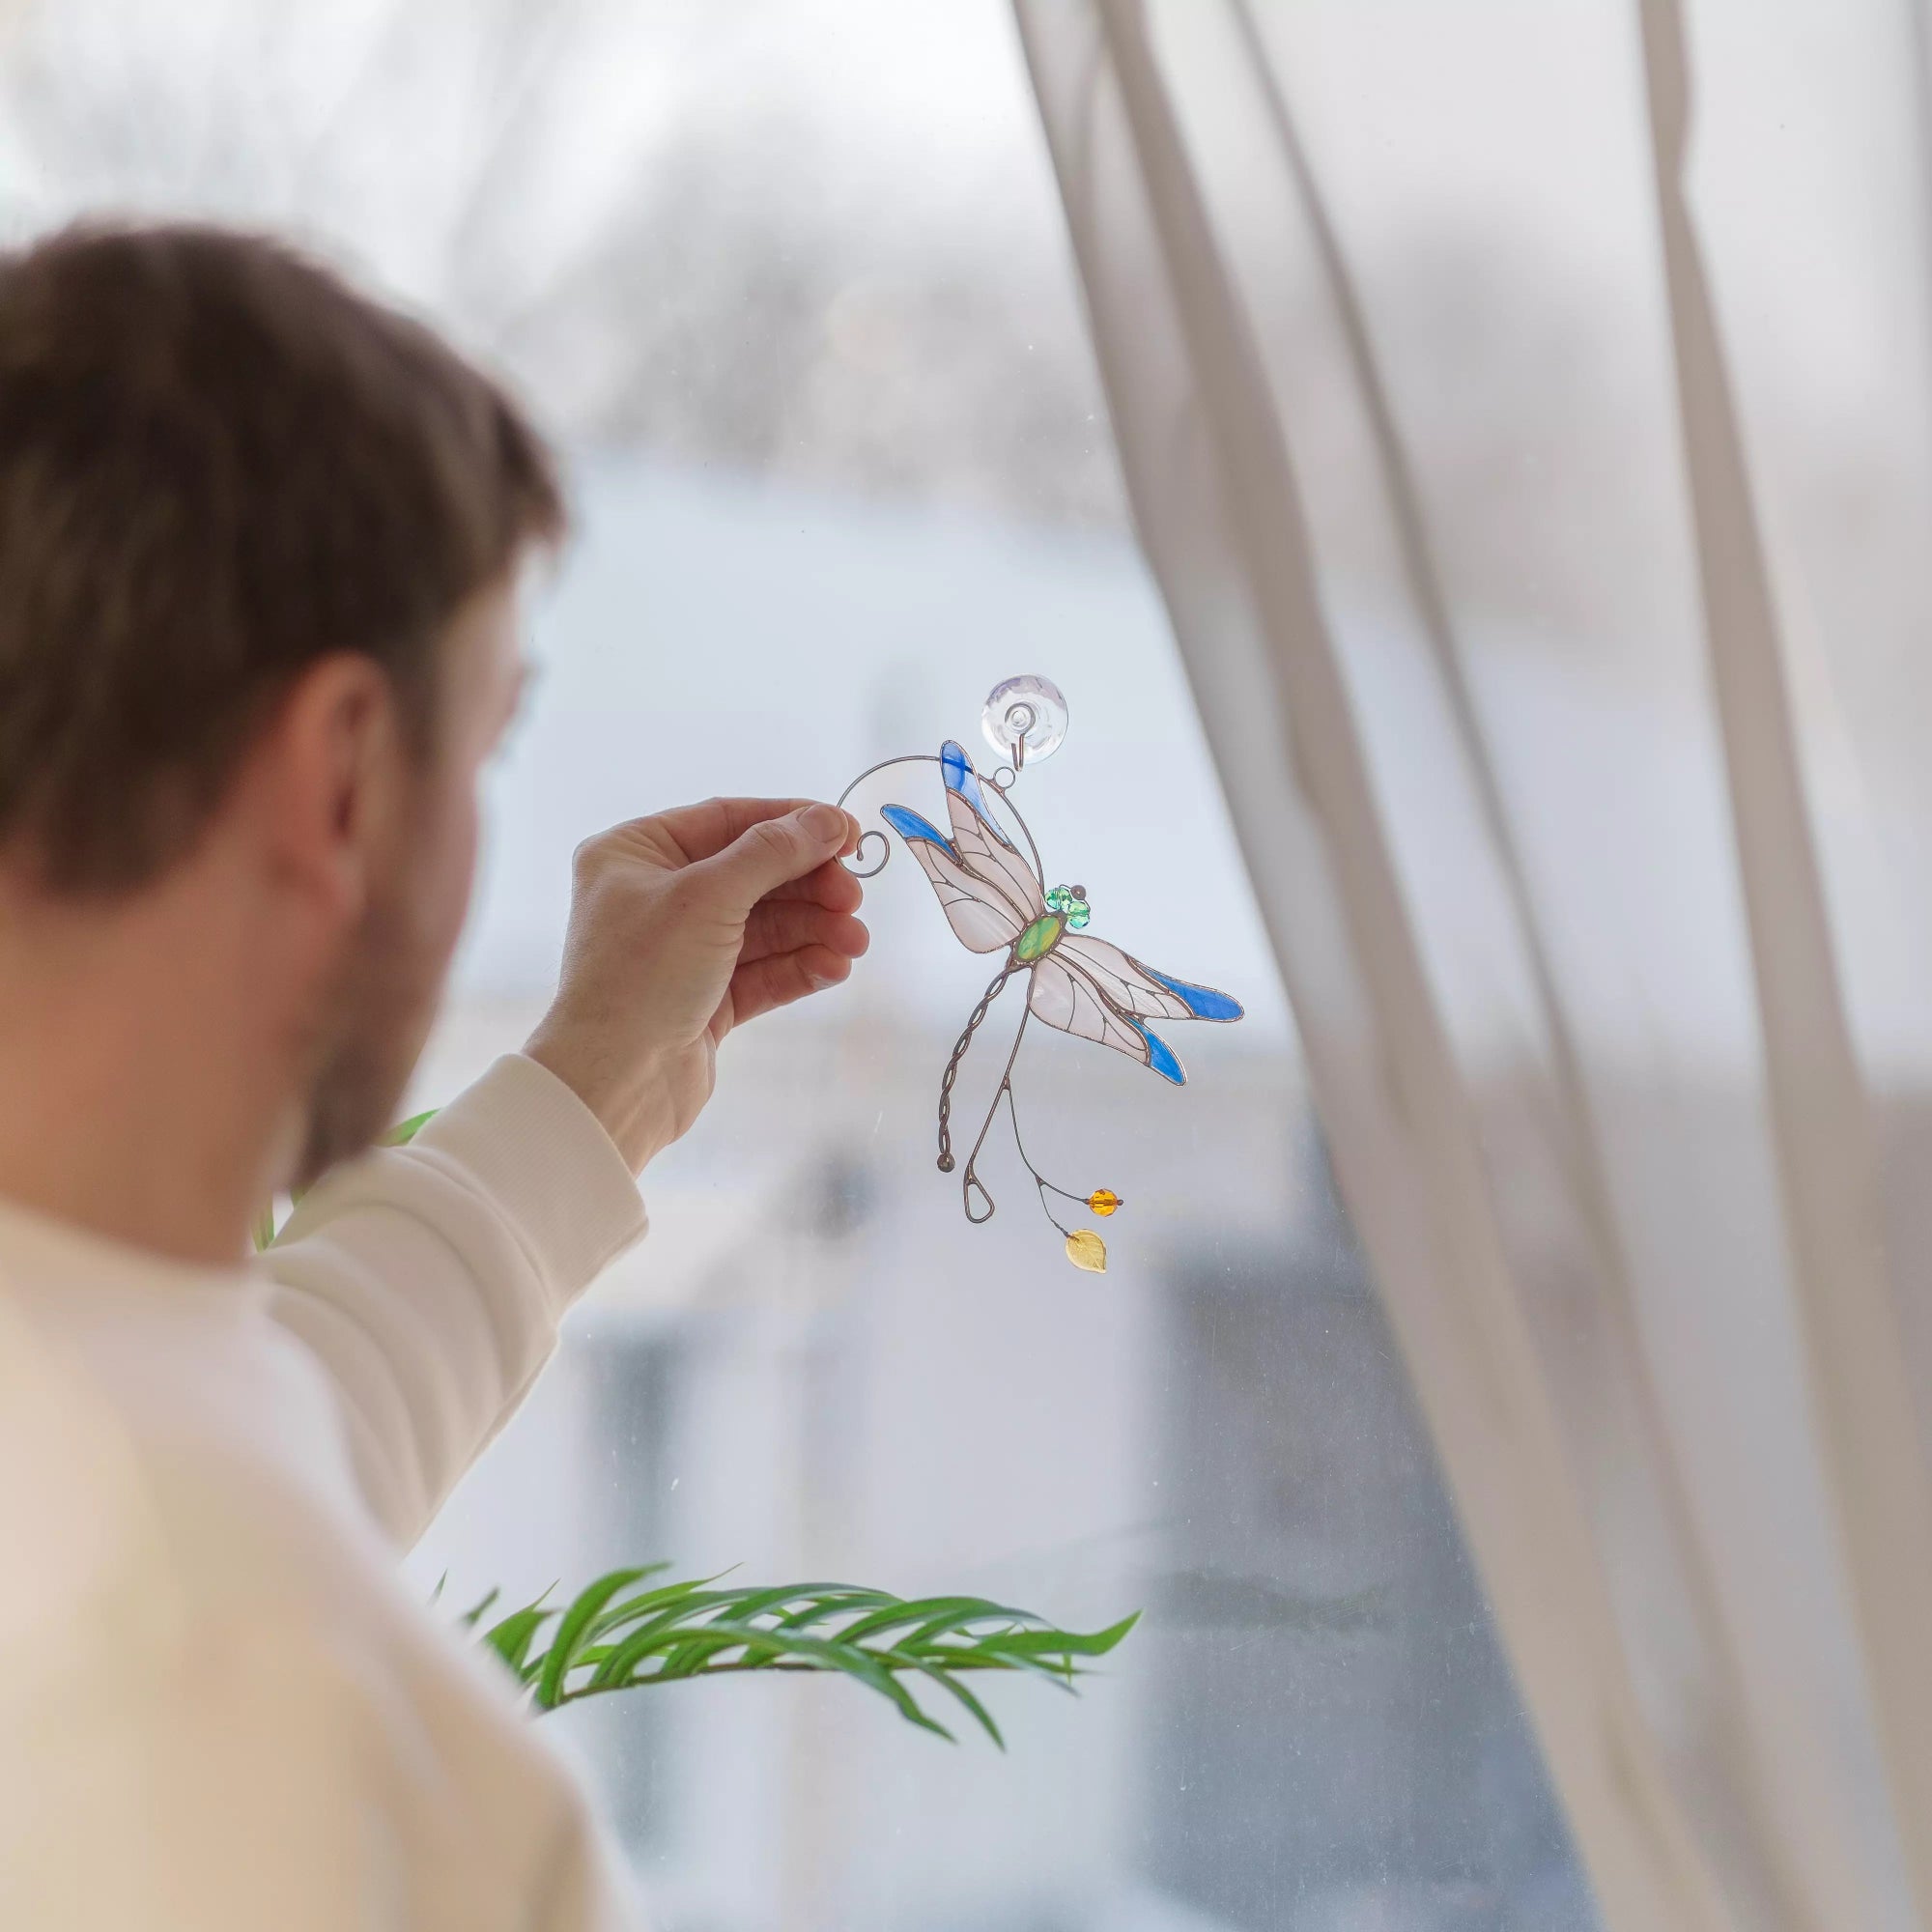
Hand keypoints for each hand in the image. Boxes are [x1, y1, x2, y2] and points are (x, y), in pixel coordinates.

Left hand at [523, 798, 866, 1172]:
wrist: (614, 1085)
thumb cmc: (641, 976)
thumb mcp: (708, 896)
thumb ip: (772, 853)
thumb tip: (827, 818)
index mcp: (635, 854)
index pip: (726, 821)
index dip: (791, 823)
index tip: (846, 830)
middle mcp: (656, 897)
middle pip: (753, 875)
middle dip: (808, 887)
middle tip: (853, 898)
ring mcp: (681, 951)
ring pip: (764, 927)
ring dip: (813, 930)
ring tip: (854, 942)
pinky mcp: (704, 1000)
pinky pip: (762, 971)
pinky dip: (799, 966)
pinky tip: (834, 967)